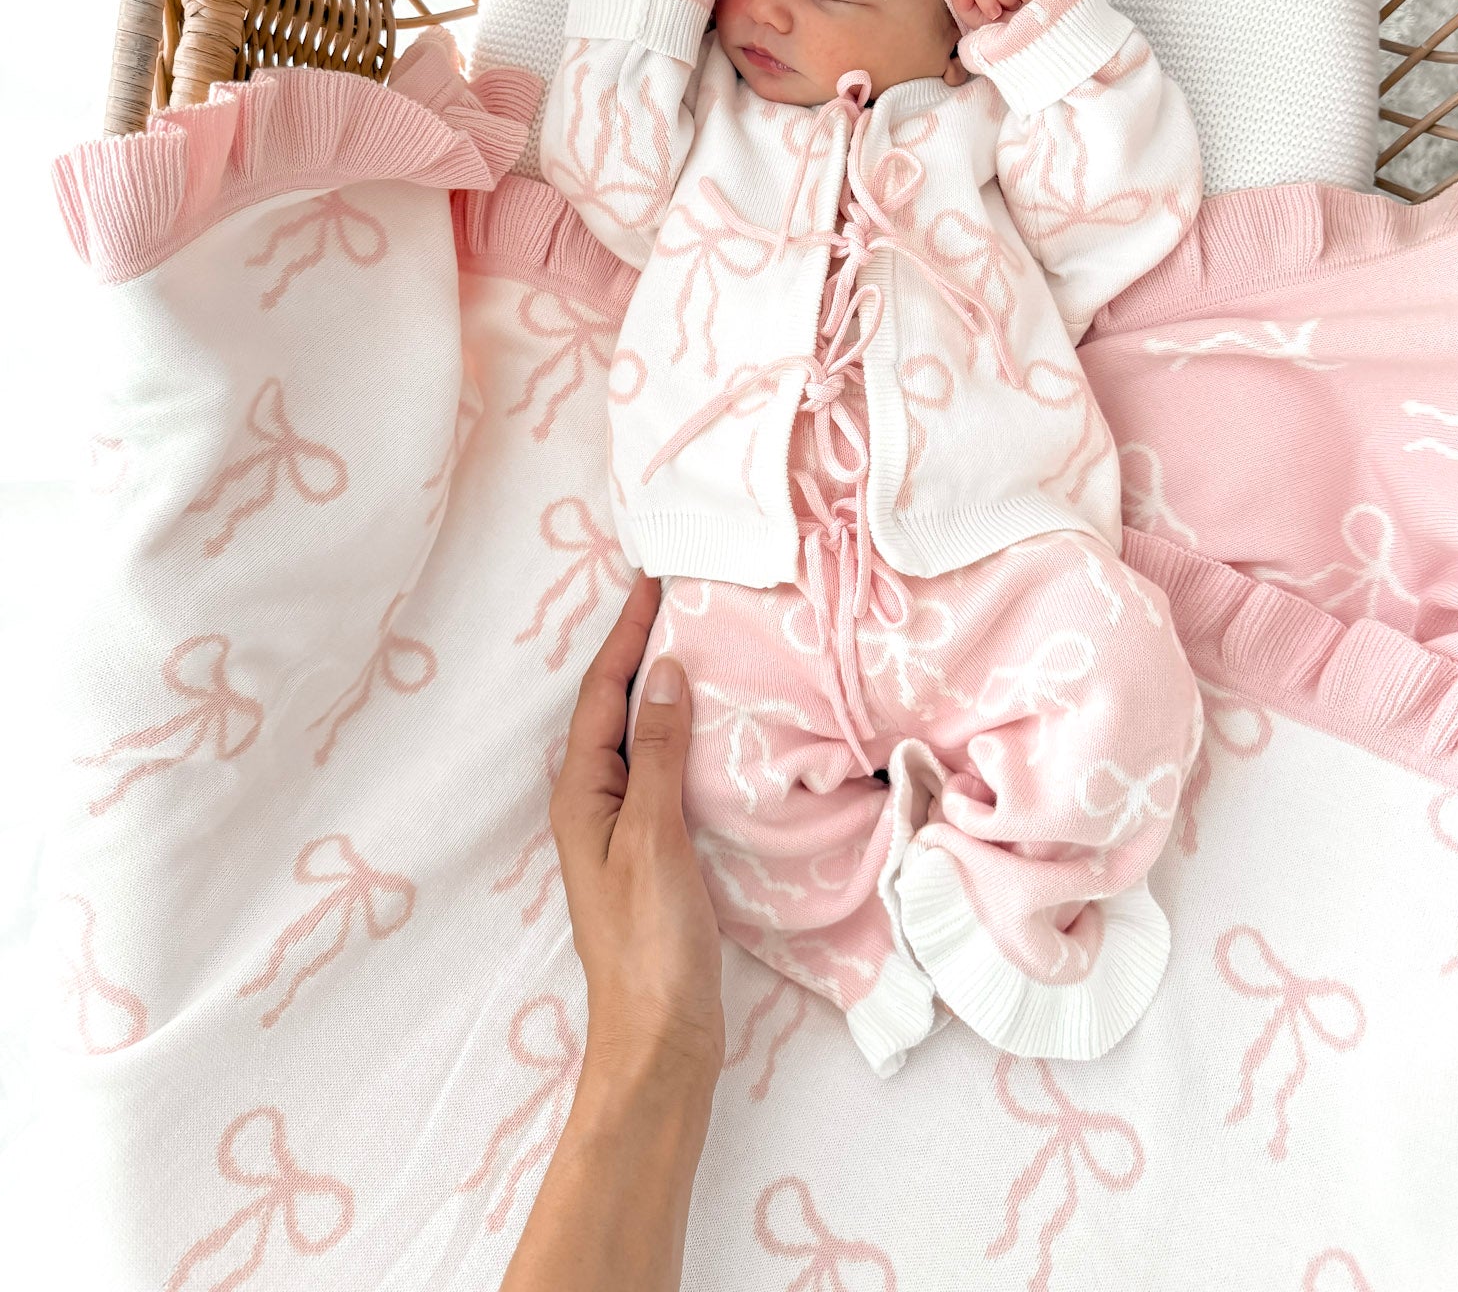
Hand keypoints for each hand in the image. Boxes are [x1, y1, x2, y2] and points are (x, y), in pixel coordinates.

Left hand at [551, 572, 724, 1081]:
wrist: (661, 1041)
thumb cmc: (650, 944)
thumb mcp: (653, 838)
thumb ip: (658, 756)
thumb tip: (664, 672)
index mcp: (581, 793)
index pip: (602, 692)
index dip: (628, 633)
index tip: (654, 578)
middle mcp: (595, 803)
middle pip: (616, 706)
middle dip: (642, 648)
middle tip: (679, 594)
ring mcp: (626, 828)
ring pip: (643, 736)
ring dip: (664, 688)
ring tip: (701, 640)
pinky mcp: (658, 851)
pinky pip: (667, 769)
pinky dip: (687, 733)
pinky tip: (716, 726)